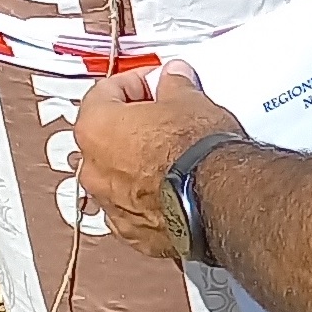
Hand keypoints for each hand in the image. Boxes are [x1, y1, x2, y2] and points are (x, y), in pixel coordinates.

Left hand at [74, 61, 244, 260]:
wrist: (218, 197)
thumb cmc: (195, 151)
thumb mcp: (188, 100)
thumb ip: (172, 86)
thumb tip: (174, 80)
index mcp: (95, 128)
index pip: (104, 92)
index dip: (134, 83)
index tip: (154, 82)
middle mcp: (93, 168)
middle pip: (105, 135)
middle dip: (132, 125)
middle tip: (163, 115)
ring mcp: (109, 203)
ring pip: (116, 174)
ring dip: (137, 162)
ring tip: (172, 152)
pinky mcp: (132, 230)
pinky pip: (134, 205)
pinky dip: (148, 195)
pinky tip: (174, 184)